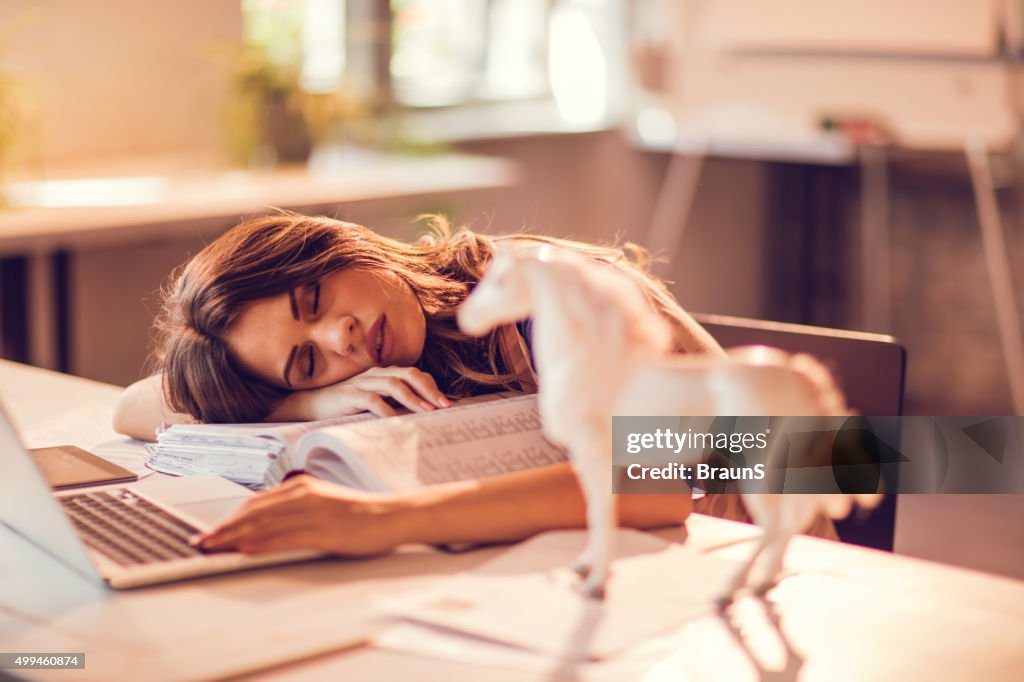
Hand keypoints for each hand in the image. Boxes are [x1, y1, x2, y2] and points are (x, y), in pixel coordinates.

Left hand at [197, 475, 407, 555]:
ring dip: (234, 537)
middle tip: (200, 542)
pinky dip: (261, 544)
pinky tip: (245, 551)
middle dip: (224, 528)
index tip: (211, 532)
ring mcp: (312, 511)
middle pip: (254, 512)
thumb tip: (270, 526)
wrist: (392, 516)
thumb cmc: (360, 514)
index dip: (230, 518)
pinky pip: (285, 537)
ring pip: (263, 524)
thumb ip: (299, 510)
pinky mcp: (323, 529)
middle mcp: (303, 494)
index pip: (256, 503)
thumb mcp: (325, 505)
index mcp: (302, 488)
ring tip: (212, 548)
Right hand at [276, 366, 451, 420]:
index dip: (431, 386)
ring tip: (426, 411)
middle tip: (443, 405)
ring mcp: (363, 383)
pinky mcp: (350, 395)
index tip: (446, 402)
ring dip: (413, 398)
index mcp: (384, 374)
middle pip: (409, 374)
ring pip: (394, 384)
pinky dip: (386, 409)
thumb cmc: (347, 405)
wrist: (311, 405)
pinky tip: (396, 421)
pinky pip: (372, 400)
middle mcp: (376, 374)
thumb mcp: (375, 402)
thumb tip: (422, 414)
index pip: (414, 373)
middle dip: (429, 389)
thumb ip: (394, 403)